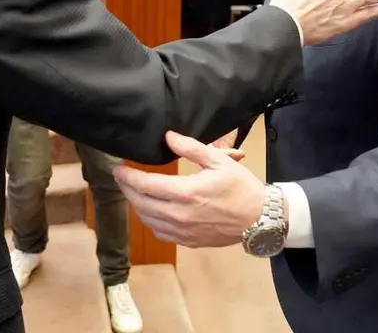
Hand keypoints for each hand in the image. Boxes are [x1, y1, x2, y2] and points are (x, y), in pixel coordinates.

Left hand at [112, 131, 263, 247]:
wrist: (259, 218)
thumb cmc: (240, 186)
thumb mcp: (218, 160)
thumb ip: (190, 148)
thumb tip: (167, 136)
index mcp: (187, 192)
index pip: (146, 185)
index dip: (127, 176)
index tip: (118, 168)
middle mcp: (180, 215)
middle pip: (140, 203)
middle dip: (126, 188)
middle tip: (121, 177)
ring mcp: (183, 231)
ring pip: (147, 219)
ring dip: (135, 204)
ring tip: (132, 190)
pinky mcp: (187, 241)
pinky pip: (159, 232)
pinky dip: (149, 220)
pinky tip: (149, 210)